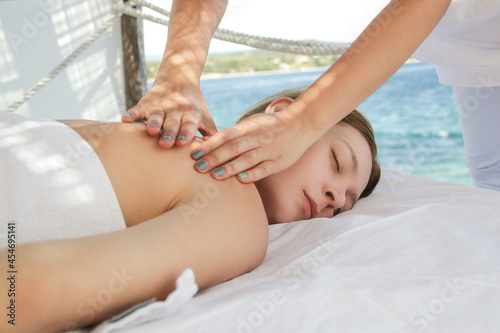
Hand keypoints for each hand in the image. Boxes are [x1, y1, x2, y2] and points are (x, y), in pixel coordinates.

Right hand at [122, 79, 217, 147]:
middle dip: (169, 132)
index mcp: (191, 114)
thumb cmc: (194, 104)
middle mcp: (176, 109)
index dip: (186, 133)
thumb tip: (221, 152)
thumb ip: (211, 133)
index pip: (189, 124)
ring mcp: (160, 106)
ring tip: (151, 131)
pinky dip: (131, 113)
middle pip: (172, 122)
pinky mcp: (146, 103)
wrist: (179, 76)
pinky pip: (137, 109)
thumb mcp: (205, 116)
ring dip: (153, 123)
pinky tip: (125, 119)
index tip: (182, 143)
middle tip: (166, 143)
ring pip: (156, 115)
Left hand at [191, 110, 312, 181]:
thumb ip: (233, 134)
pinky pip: (264, 169)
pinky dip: (252, 174)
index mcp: (249, 127)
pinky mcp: (279, 162)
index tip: (195, 153)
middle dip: (215, 158)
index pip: (226, 136)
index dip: (209, 145)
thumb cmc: (269, 126)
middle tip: (198, 167)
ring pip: (247, 160)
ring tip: (214, 176)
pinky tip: (240, 180)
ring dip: (230, 168)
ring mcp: (269, 150)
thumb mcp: (251, 124)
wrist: (301, 124)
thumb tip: (207, 143)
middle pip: (233, 148)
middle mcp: (258, 138)